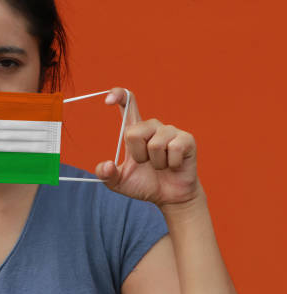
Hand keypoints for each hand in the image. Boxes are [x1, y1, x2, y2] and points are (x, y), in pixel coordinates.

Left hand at [95, 88, 201, 207]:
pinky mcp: (186, 139)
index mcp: (135, 131)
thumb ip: (106, 175)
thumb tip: (107, 166)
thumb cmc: (144, 184)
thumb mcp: (118, 183)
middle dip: (137, 155)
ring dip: (155, 162)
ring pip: (154, 144)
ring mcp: (170, 131)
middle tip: (146, 164)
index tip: (108, 99)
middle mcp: (152, 126)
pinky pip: (173, 149)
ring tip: (161, 166)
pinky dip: (170, 164)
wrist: (169, 197)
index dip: (119, 96)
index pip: (127, 104)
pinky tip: (174, 166)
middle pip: (133, 132)